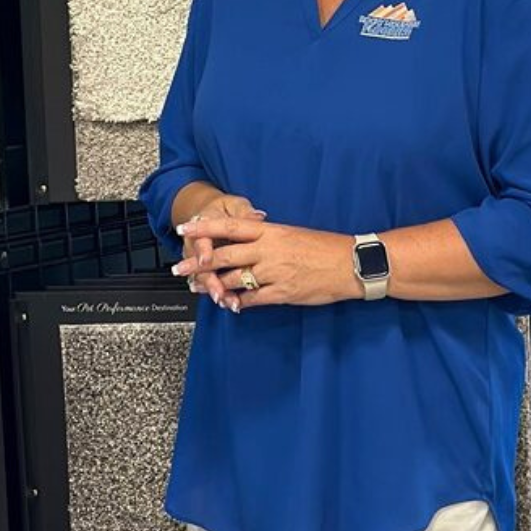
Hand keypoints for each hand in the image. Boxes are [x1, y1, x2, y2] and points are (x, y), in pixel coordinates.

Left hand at [174, 216, 357, 310]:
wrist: (350, 263)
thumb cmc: (324, 247)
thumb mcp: (292, 233)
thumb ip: (267, 237)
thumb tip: (248, 239)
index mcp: (270, 231)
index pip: (230, 226)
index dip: (205, 228)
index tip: (185, 229)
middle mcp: (268, 250)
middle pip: (224, 255)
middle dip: (198, 264)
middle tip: (180, 269)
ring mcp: (274, 272)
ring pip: (234, 280)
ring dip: (215, 286)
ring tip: (202, 290)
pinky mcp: (282, 293)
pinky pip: (252, 299)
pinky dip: (239, 302)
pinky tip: (231, 304)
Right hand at [176, 195, 264, 307]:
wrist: (208, 215)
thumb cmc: (224, 209)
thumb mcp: (235, 204)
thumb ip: (244, 212)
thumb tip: (257, 217)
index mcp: (205, 223)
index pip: (201, 237)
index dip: (203, 250)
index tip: (206, 260)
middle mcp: (199, 242)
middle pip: (200, 263)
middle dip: (208, 279)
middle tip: (218, 291)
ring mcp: (201, 257)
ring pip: (204, 276)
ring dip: (214, 289)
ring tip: (226, 301)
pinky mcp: (206, 268)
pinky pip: (210, 282)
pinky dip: (219, 292)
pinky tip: (228, 302)